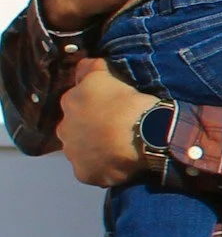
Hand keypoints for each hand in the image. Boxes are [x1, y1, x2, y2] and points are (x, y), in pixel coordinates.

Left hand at [56, 62, 155, 187]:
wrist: (143, 135)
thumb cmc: (126, 104)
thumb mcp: (105, 76)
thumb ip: (91, 68)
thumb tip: (86, 63)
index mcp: (70, 102)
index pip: (78, 101)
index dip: (96, 105)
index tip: (114, 107)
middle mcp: (64, 129)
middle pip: (77, 128)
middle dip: (91, 129)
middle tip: (116, 129)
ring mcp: (74, 154)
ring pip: (83, 151)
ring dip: (96, 149)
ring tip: (120, 148)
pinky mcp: (85, 174)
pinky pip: (93, 172)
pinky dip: (104, 169)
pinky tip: (120, 164)